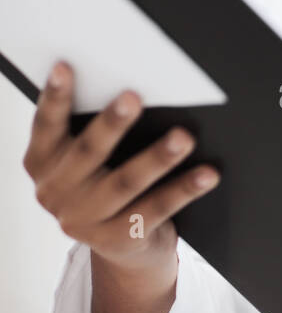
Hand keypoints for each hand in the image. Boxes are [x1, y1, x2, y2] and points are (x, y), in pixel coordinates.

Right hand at [23, 61, 221, 272]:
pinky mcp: (118, 240)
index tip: (65, 67)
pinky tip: (206, 174)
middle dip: (112, 123)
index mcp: (43, 161)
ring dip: (158, 158)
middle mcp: (56, 192)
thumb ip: (92, 128)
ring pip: (126, 182)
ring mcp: (85, 220)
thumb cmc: (105, 181)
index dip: (55, 96)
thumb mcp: (87, 158)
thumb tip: (133, 90)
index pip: (47, 125)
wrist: (124, 245)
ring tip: (184, 137)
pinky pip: (157, 209)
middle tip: (133, 97)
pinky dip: (184, 190)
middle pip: (89, 152)